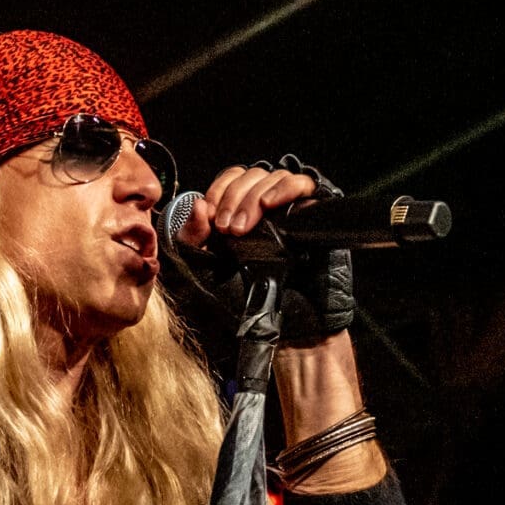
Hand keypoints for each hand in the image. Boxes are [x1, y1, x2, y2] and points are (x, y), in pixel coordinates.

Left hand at [174, 161, 352, 345]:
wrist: (282, 329)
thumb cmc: (243, 305)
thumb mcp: (201, 275)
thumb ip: (191, 241)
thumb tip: (198, 205)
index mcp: (239, 214)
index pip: (231, 179)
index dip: (220, 190)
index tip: (211, 217)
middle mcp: (265, 208)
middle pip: (251, 175)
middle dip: (234, 198)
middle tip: (227, 230)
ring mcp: (290, 209)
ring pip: (275, 176)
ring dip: (254, 197)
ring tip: (243, 229)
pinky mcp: (313, 214)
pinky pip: (304, 184)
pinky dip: (286, 188)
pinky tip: (271, 205)